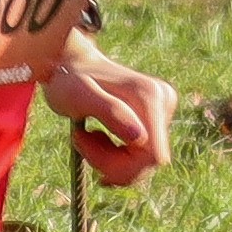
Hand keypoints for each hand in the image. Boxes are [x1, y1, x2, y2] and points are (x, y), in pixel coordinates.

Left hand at [48, 45, 176, 183]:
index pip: (151, 156)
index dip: (121, 168)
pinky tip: (98, 136)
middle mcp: (163, 100)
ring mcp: (162, 108)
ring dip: (110, 159)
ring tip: (87, 137)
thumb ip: (111, 113)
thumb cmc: (68, 79)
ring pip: (144, 161)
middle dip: (112, 163)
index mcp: (149, 96)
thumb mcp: (79, 96)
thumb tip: (140, 138)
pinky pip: (141, 153)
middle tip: (82, 142)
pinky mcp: (156, 117)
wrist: (70, 63)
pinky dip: (116, 154)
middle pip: (148, 161)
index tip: (86, 149)